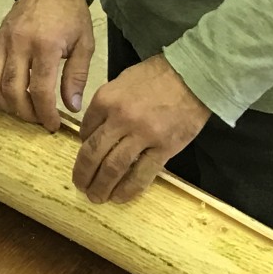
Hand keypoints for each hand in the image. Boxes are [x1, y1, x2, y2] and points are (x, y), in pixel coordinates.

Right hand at [0, 0, 93, 131]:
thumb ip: (77, 76)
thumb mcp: (85, 43)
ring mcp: (4, 41)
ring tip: (20, 111)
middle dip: (25, 113)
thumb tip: (71, 107)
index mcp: (46, 46)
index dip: (45, 113)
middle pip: (13, 90)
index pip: (40, 90)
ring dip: (5, 103)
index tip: (52, 125)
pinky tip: (4, 95)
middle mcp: (21, 44)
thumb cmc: (71, 14)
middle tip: (37, 120)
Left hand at [73, 55, 209, 203]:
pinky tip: (120, 197)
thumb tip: (95, 129)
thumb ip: (107, 104)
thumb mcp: (122, 81)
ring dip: (101, 186)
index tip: (85, 157)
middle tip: (80, 186)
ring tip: (96, 197)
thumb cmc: (156, 75)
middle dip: (83, 173)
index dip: (82, 147)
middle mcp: (120, 118)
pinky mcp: (164, 148)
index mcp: (106, 99)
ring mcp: (142, 135)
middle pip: (94, 153)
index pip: (85, 130)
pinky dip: (128, 190)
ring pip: (114, 168)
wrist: (192, 76)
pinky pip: (141, 174)